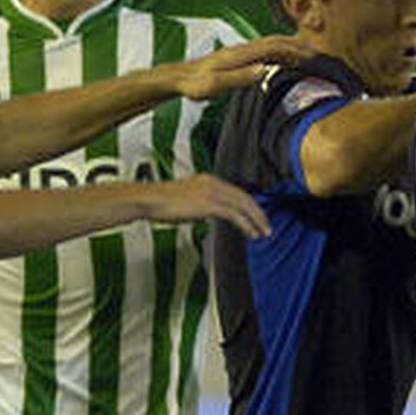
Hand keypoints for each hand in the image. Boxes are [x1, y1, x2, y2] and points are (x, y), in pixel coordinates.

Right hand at [145, 173, 270, 237]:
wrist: (148, 199)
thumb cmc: (161, 202)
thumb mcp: (186, 198)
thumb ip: (200, 202)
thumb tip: (207, 211)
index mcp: (209, 180)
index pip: (236, 192)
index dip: (249, 205)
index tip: (257, 216)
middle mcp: (213, 183)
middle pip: (244, 197)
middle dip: (258, 213)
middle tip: (267, 226)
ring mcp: (212, 193)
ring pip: (243, 206)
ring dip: (256, 220)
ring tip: (263, 233)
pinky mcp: (209, 204)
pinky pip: (234, 215)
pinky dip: (246, 225)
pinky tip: (251, 234)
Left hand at [172, 35, 313, 98]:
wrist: (178, 77)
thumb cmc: (195, 83)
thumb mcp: (215, 84)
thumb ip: (240, 77)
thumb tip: (266, 69)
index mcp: (241, 53)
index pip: (275, 46)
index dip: (296, 51)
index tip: (313, 59)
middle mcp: (243, 48)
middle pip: (278, 41)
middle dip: (300, 46)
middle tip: (322, 56)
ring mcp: (241, 51)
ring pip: (273, 44)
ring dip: (293, 47)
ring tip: (311, 56)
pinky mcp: (239, 56)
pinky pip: (266, 51)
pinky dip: (282, 52)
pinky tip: (288, 61)